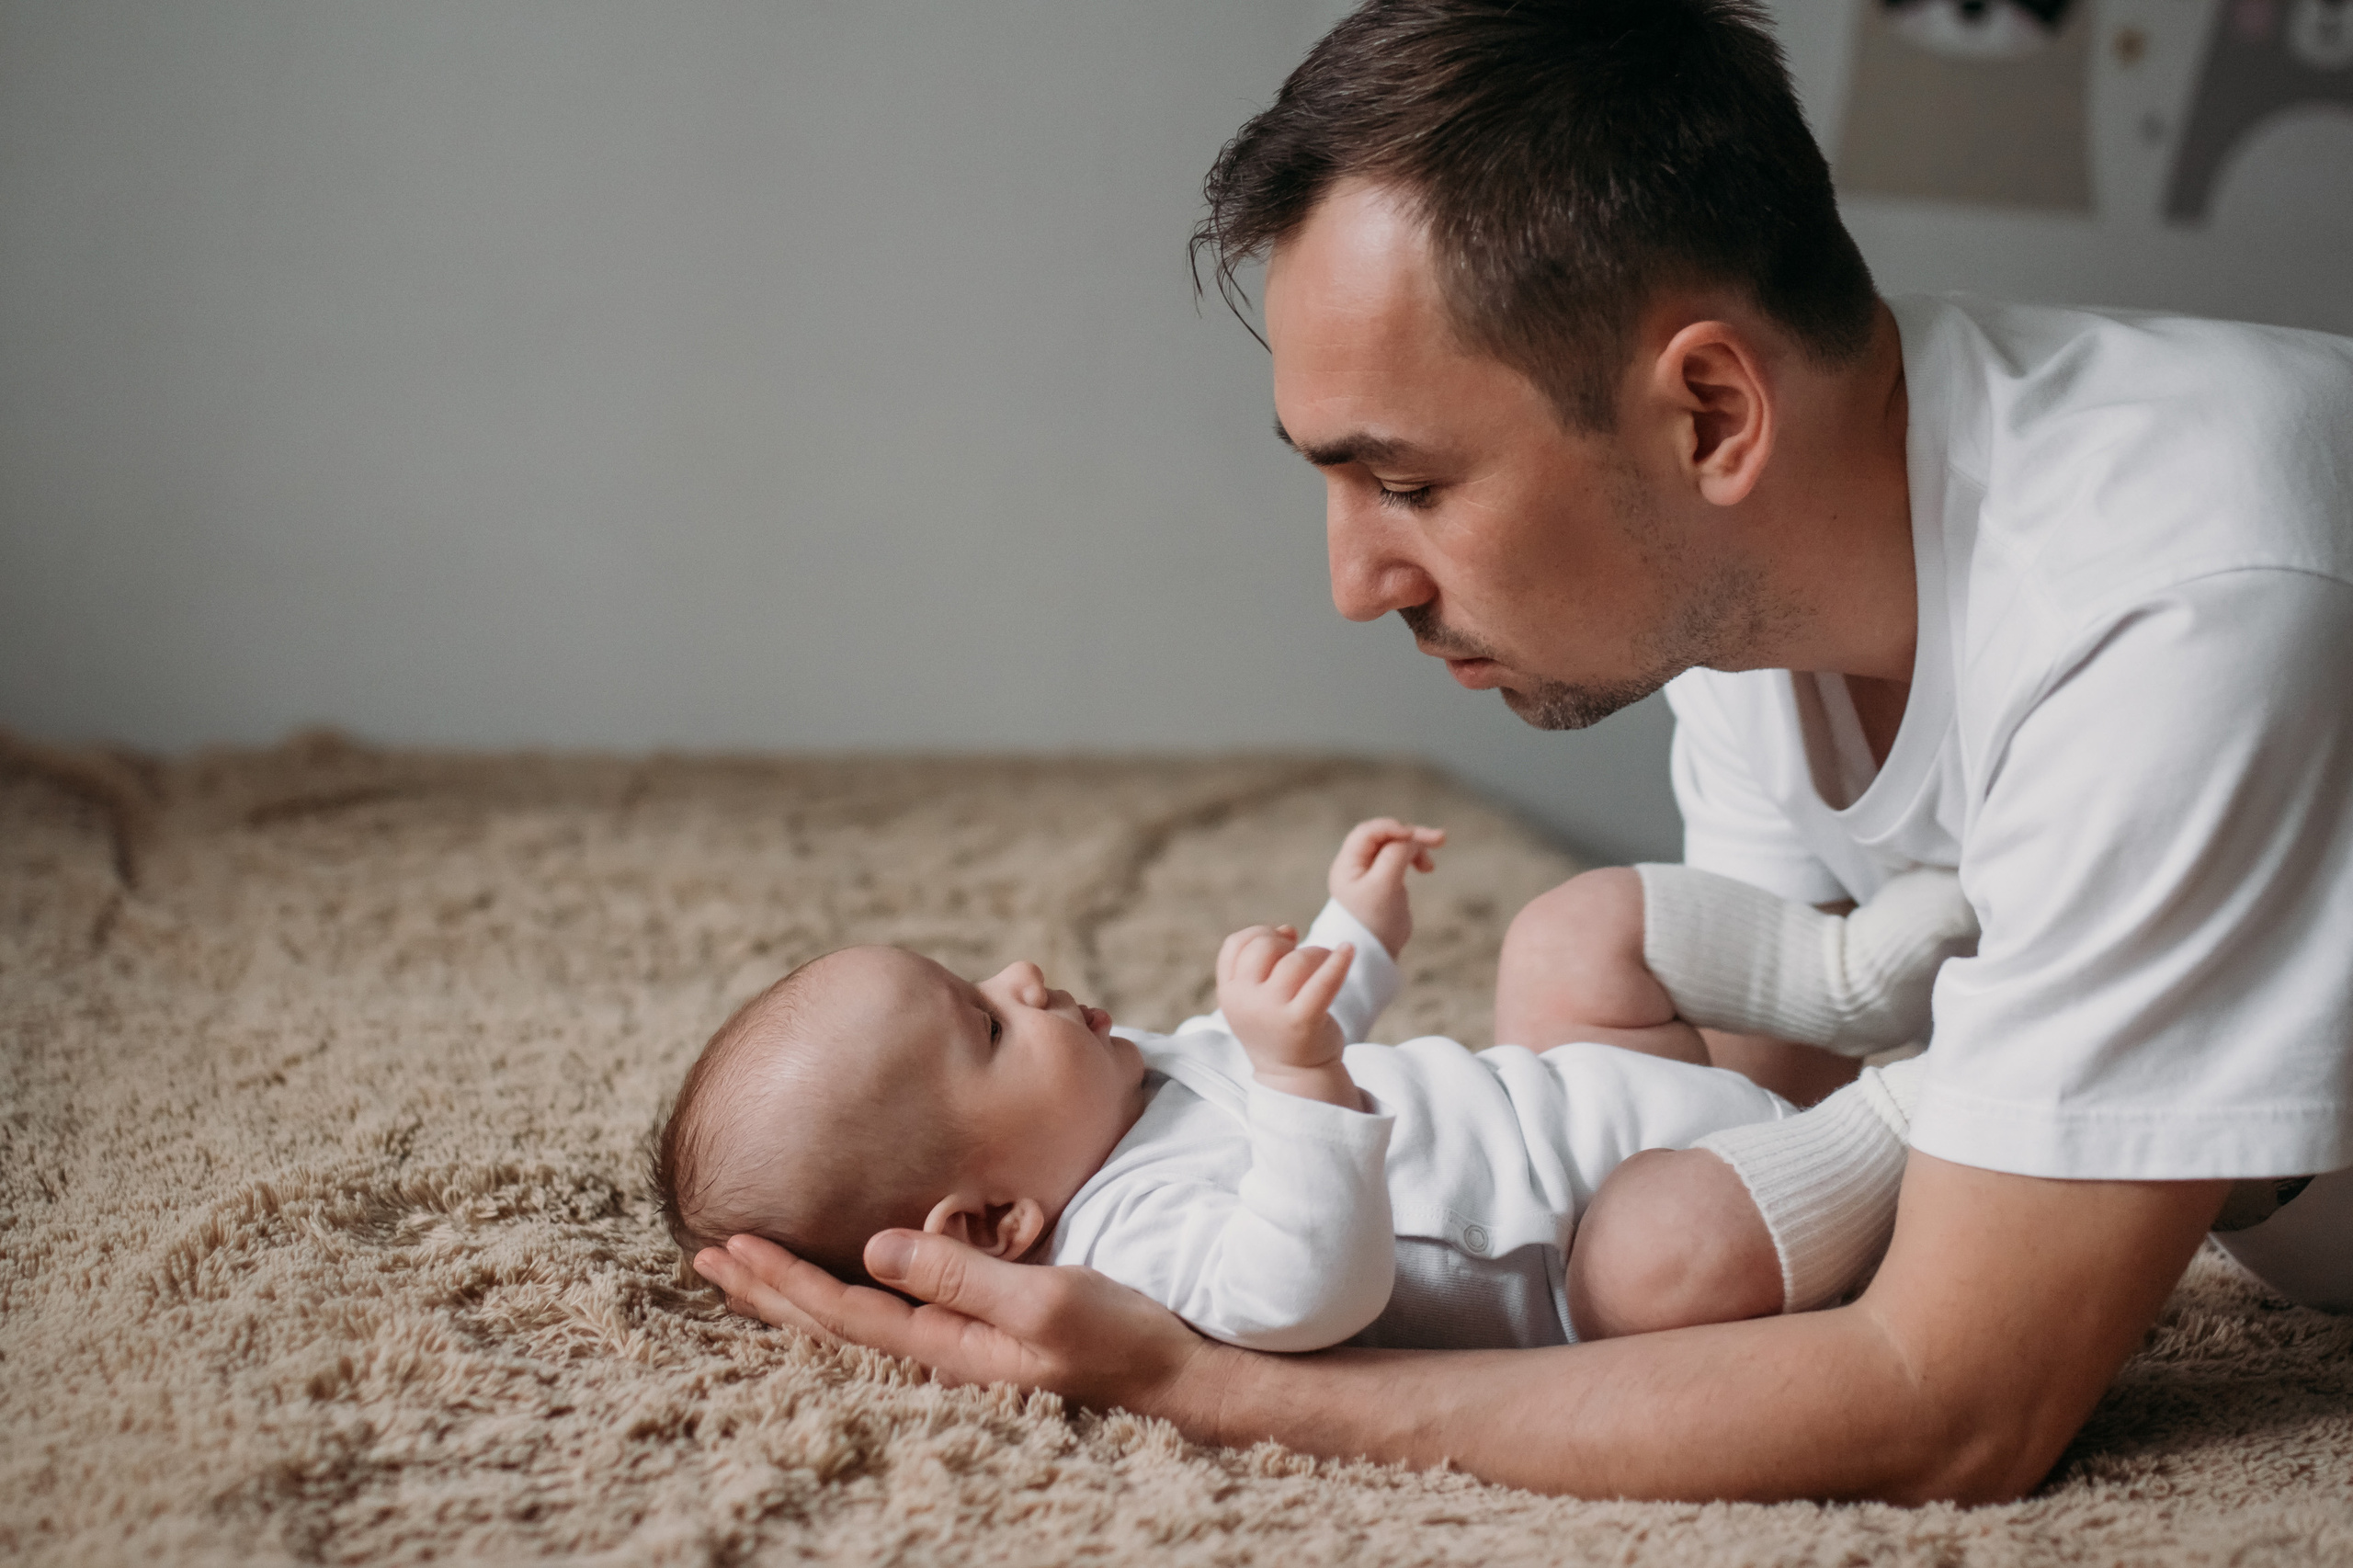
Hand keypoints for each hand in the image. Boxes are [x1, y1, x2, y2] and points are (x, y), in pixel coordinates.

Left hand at [693, 1231, 1217, 1418]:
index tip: (730, 1246)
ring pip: (855, 1321)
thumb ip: (962, 1275)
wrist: (1179, 1375)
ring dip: (795, 1294)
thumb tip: (874, 1247)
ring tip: (747, 1269)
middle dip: (767, 1290)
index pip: (842, 1313)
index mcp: (947, 1348)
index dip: (783, 1280)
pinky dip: (846, 1293)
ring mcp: (960, 1348)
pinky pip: (893, 1315)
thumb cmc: (1122, 1335)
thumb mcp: (1047, 1297)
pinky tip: (840, 1278)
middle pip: (832, 1323)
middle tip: (706, 1255)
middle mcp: (941, 1353)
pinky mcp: (982, 1334)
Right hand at [1215, 923, 1363, 1107]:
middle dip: (1288, 945)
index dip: (1260, 935)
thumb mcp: (1255, 996)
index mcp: (1229, 993)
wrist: (1295, 1077)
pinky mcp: (1303, 1021)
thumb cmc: (1278, 1027)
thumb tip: (1287, 929)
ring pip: (1297, 960)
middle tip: (1304, 960)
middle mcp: (1245, 1002)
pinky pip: (1323, 981)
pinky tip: (1348, 949)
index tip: (1282, 945)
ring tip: (1326, 965)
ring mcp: (1272, 1012)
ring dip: (1317, 955)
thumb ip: (1261, 962)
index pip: (1236, 944)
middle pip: (1265, 946)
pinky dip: (1338, 962)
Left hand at [1329, 817, 1443, 956]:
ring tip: (1430, 865)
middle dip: (1410, 835)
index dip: (1393, 827)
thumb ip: (1395, 855)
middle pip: (1384, 835)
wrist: (1375, 956)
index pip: (1369, 831)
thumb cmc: (1375, 922)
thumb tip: (1410, 838)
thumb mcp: (1385, 885)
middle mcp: (1355, 865)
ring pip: (1394, 846)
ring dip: (1415, 847)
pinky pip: (1399, 859)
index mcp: (1348, 864)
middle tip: (1440, 839)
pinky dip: (1414, 858)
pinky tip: (1426, 867)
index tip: (1415, 837)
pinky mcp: (1384, 881)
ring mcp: (1370, 873)